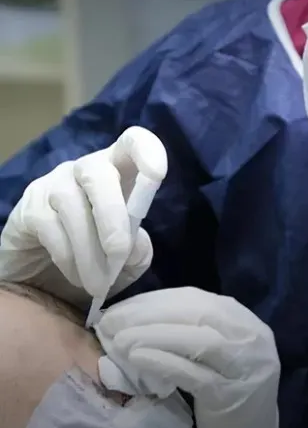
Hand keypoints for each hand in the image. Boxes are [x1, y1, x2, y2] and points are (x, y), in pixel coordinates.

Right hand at [0, 127, 166, 306]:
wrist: (48, 279)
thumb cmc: (98, 258)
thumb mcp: (127, 261)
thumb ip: (138, 252)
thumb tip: (134, 244)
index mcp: (119, 171)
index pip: (132, 143)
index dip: (146, 150)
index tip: (158, 173)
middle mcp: (85, 169)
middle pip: (98, 173)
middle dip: (113, 216)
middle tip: (118, 256)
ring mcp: (53, 185)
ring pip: (73, 206)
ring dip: (89, 251)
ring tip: (98, 285)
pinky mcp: (29, 208)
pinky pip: (51, 229)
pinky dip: (69, 259)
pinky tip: (76, 276)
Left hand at [96, 287, 283, 427]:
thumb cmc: (223, 400)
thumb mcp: (214, 358)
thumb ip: (190, 332)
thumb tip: (136, 313)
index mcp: (246, 323)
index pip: (197, 300)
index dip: (156, 301)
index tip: (122, 307)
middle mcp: (254, 339)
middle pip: (197, 314)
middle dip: (150, 314)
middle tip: (112, 320)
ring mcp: (247, 367)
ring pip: (198, 340)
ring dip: (153, 335)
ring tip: (119, 339)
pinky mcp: (234, 397)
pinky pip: (194, 374)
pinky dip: (163, 362)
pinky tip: (136, 358)